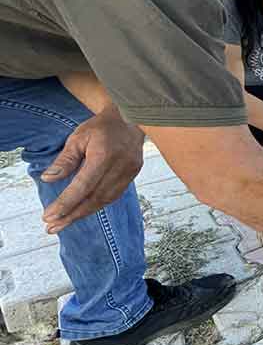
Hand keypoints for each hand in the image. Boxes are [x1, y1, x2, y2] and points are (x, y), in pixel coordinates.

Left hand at [41, 107, 144, 233]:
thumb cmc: (100, 127)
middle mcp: (120, 166)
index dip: (66, 203)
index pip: (83, 186)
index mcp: (104, 155)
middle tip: (52, 227)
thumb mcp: (78, 138)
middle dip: (72, 214)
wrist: (131, 118)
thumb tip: (48, 178)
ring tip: (63, 223)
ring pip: (105, 200)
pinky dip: (96, 205)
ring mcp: (130, 171)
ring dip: (83, 213)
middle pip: (94, 198)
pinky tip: (82, 210)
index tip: (48, 216)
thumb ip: (65, 160)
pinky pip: (113, 195)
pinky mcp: (133, 174)